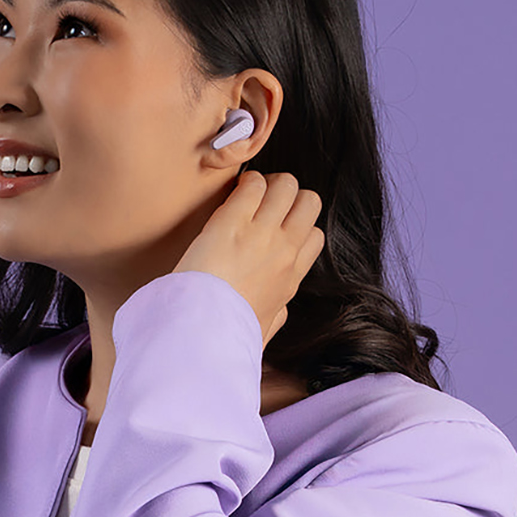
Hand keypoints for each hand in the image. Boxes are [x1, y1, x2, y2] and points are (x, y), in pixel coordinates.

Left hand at [172, 170, 325, 349]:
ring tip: (248, 190)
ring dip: (269, 182)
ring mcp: (262, 234)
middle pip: (309, 203)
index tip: (278, 225)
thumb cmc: (226, 334)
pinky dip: (246, 182)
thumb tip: (279, 311)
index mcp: (290, 279)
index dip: (299, 225)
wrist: (202, 331)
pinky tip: (232, 190)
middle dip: (291, 195)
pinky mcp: (233, 222)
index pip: (314, 236)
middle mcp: (284, 252)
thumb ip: (275, 315)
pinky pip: (253, 185)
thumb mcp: (263, 330)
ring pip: (287, 186)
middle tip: (266, 199)